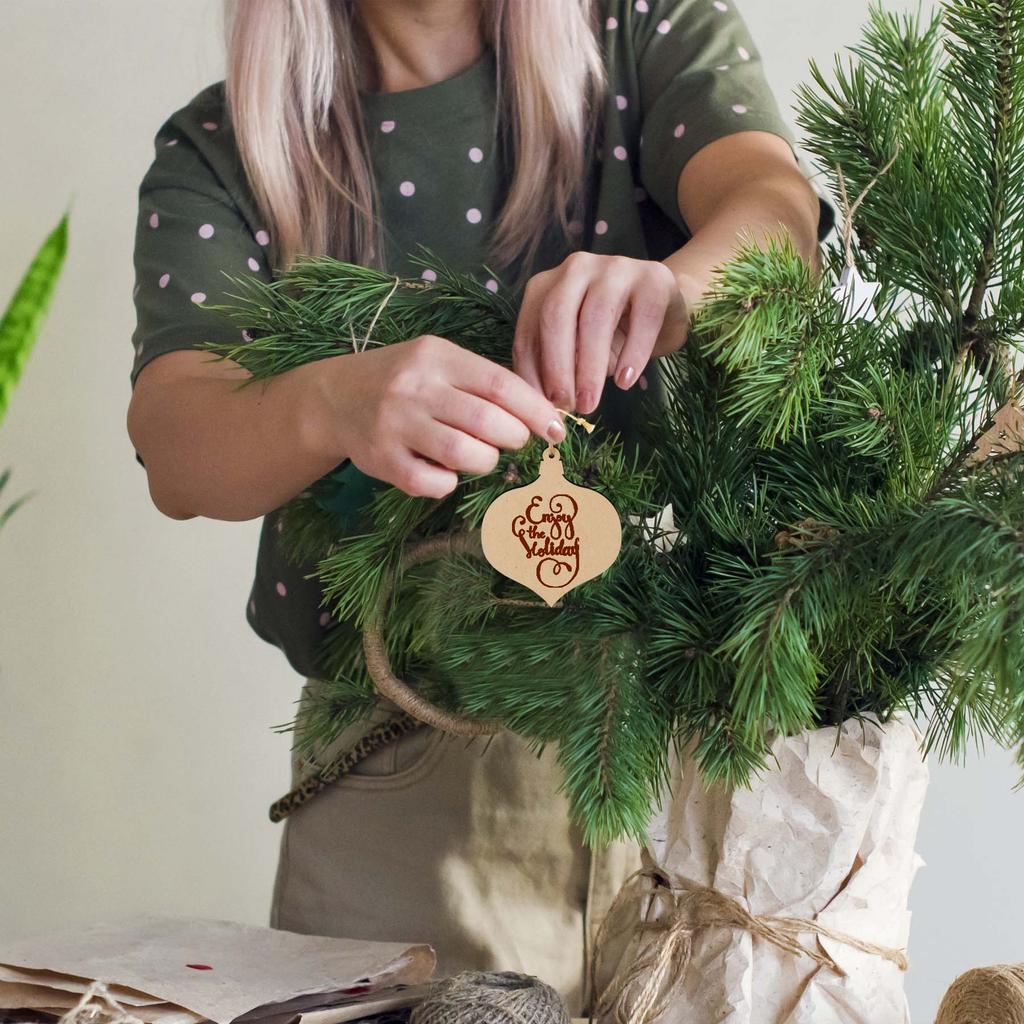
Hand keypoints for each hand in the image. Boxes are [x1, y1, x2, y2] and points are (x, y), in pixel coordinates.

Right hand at [321, 334, 566, 499]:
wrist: (334, 398)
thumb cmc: (404, 380)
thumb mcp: (439, 362)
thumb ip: (483, 382)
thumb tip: (541, 412)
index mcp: (437, 357)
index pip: (500, 384)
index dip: (536, 410)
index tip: (556, 428)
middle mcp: (415, 388)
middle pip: (487, 420)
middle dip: (514, 437)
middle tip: (514, 440)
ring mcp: (396, 425)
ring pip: (464, 454)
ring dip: (486, 461)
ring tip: (481, 455)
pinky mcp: (382, 460)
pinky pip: (433, 483)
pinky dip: (449, 483)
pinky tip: (445, 471)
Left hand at [511, 252, 689, 414]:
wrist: (663, 307)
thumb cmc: (611, 333)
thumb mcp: (575, 350)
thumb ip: (554, 368)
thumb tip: (542, 408)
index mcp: (546, 286)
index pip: (528, 330)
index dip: (531, 372)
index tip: (540, 408)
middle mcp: (576, 269)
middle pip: (556, 316)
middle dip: (557, 367)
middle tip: (566, 406)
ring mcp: (615, 268)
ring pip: (596, 317)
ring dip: (590, 367)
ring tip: (590, 402)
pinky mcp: (653, 279)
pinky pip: (642, 318)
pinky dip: (632, 353)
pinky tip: (625, 382)